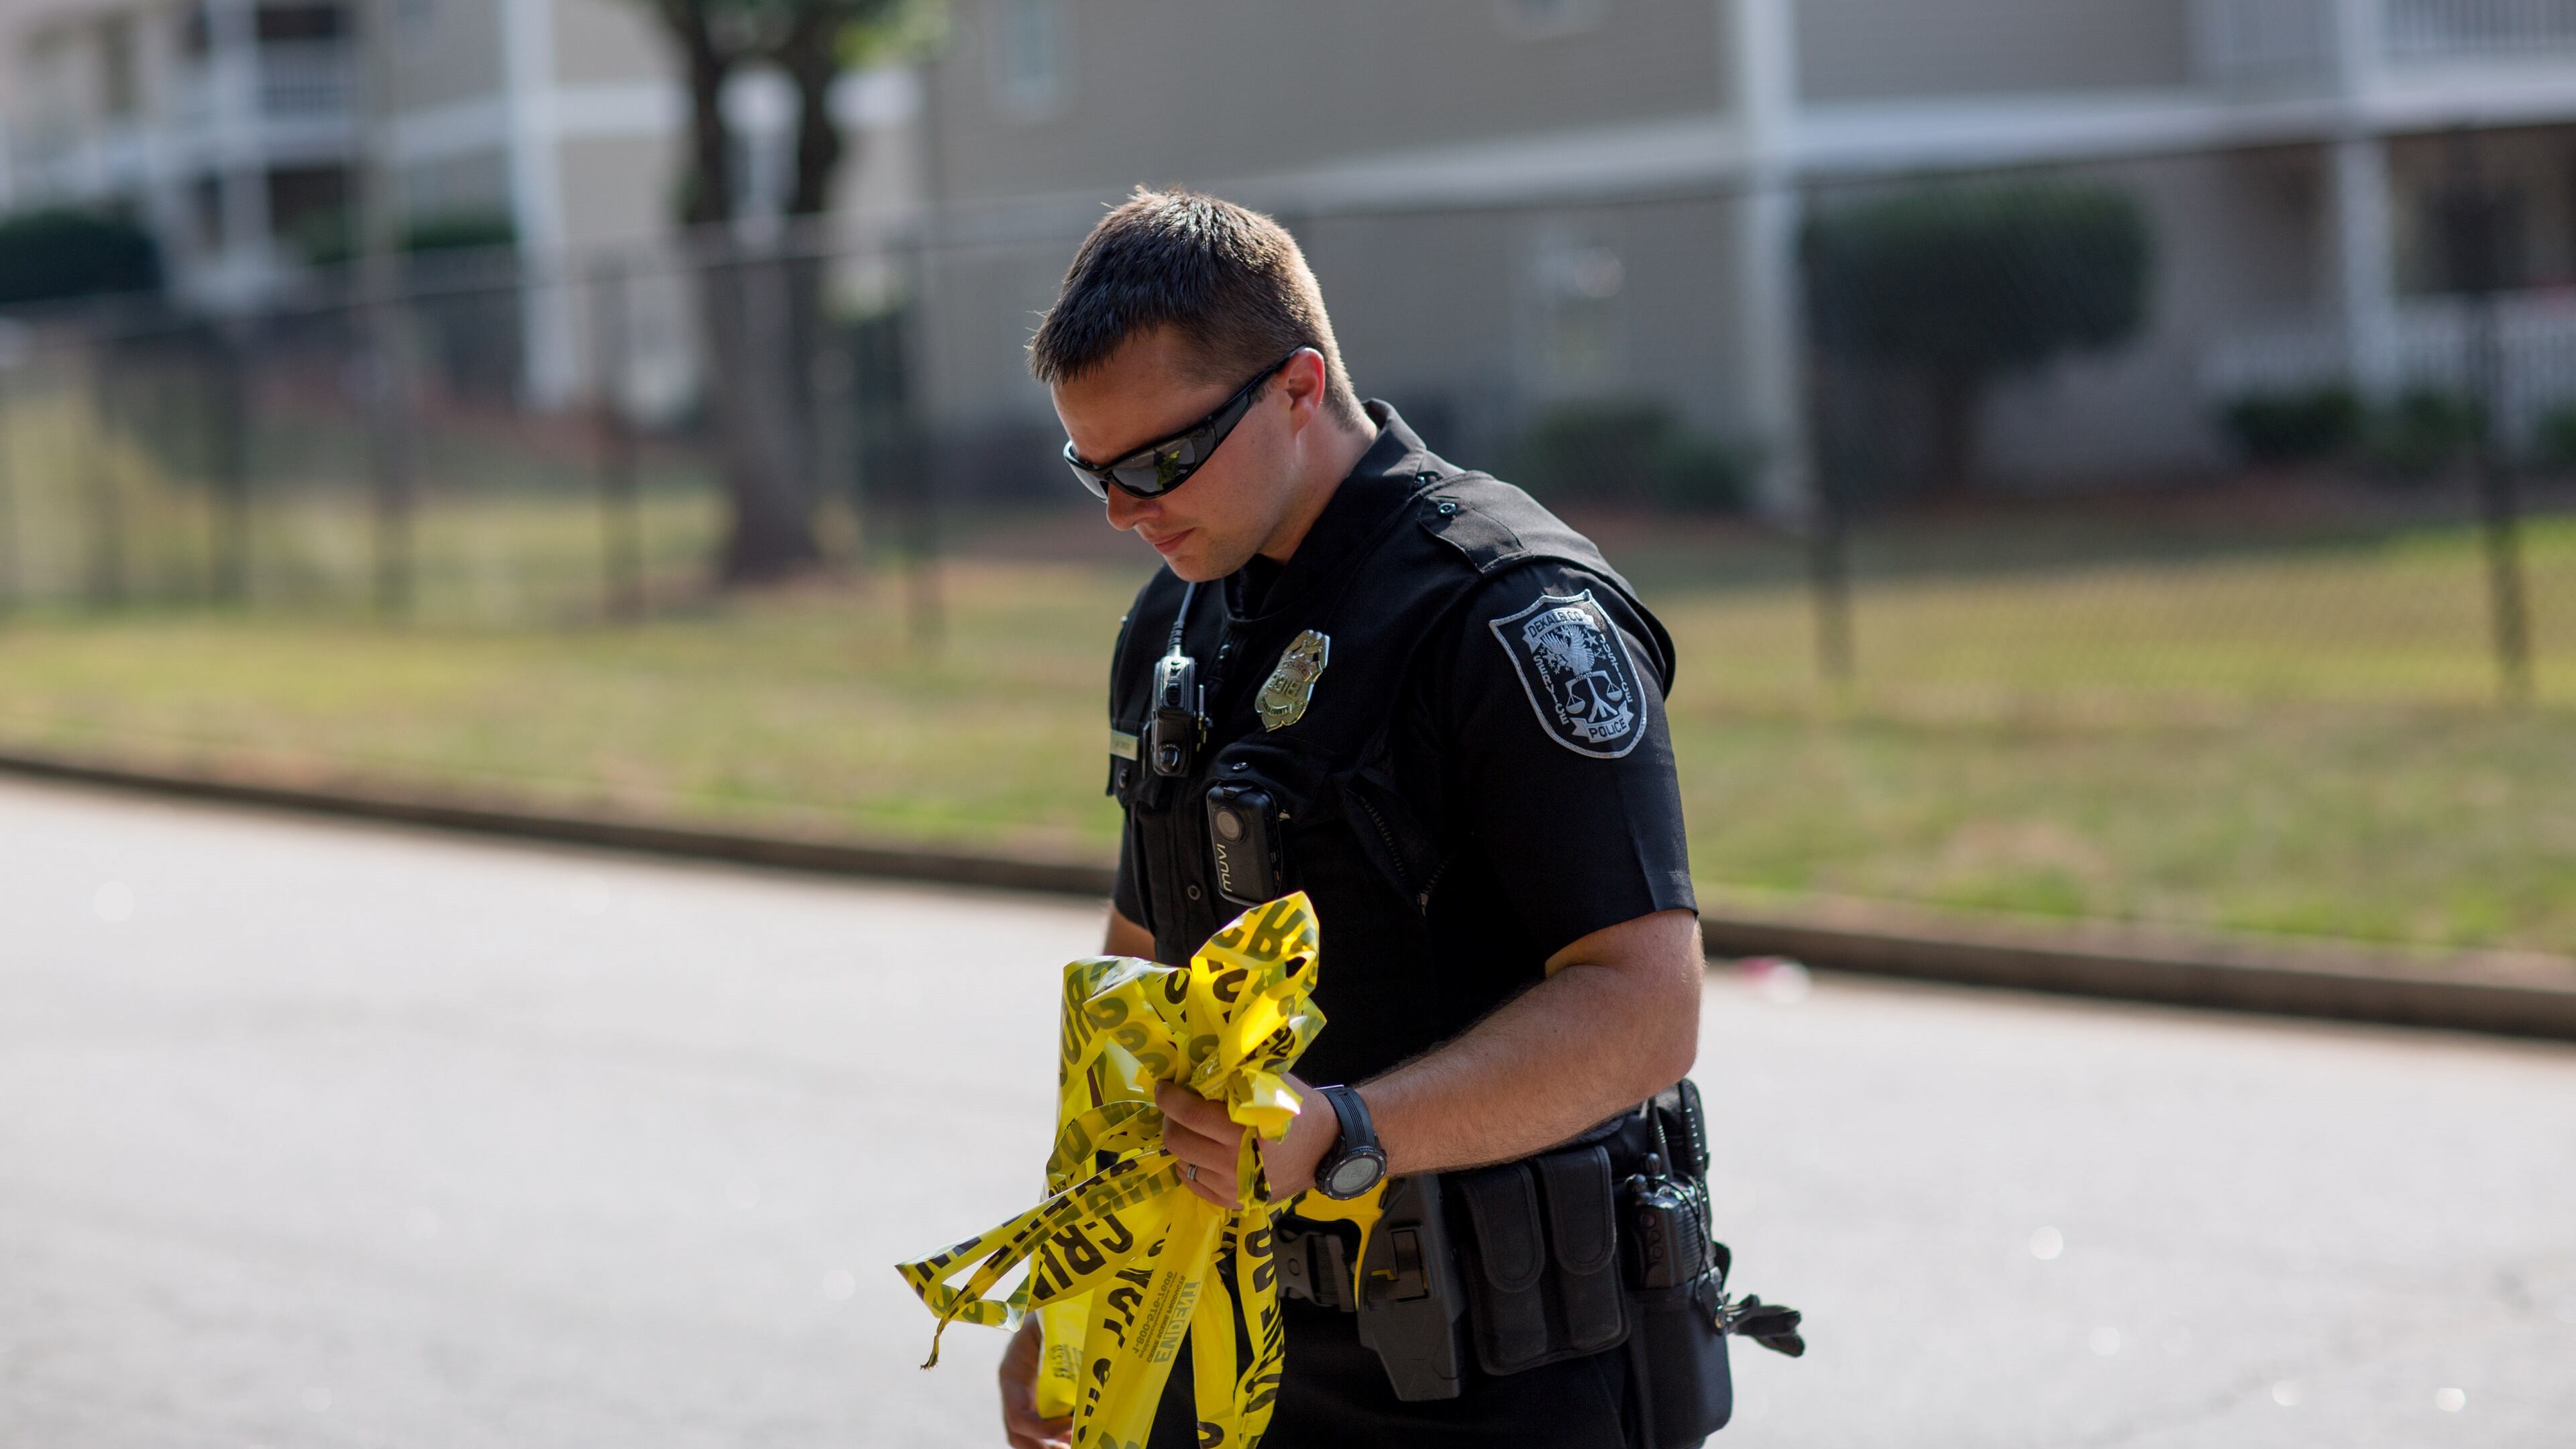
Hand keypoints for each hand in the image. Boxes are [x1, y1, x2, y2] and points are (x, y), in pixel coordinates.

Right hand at [998, 1315, 1070, 1448]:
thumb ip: (1060, 1342)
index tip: (1071, 1423)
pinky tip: (1075, 1437)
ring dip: (1049, 1445)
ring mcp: (1024, 1396)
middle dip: (1042, 1446)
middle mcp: (1014, 1390)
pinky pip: (1040, 1425)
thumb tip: (1088, 1365)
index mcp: (1012, 1374)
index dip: (1043, 1428)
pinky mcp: (1038, 1397)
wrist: (1048, 1302)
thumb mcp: (1049, 1322)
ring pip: (1027, 1435)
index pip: (1018, 1415)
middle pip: (1018, 1433)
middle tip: (1071, 1446)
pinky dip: (1056, 1437)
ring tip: (1076, 1444)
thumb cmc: (1050, 1310)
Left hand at [1156, 1073, 1338, 1207]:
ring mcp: (1231, 1187)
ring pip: (1183, 1164)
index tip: (1163, 1088)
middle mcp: (1231, 1163)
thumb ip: (1236, 1077)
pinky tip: (1198, 1153)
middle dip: (1169, 1121)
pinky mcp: (1234, 1201)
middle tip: (1175, 1109)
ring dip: (1180, 1144)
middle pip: (1178, 1142)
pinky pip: (1195, 1186)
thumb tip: (1197, 1067)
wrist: (1328, 1148)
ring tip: (1188, 1131)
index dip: (1169, 1099)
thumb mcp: (1272, 1084)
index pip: (1189, 1115)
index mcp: (1241, 1130)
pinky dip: (1190, 1167)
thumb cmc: (1300, 1110)